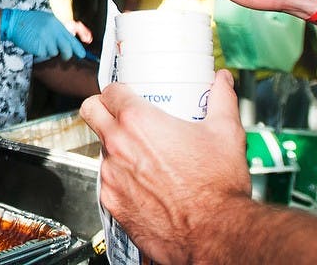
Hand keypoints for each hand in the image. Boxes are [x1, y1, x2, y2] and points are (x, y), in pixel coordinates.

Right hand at [0, 9, 85, 61]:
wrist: (14, 22)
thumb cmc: (30, 22)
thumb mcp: (47, 20)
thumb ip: (58, 30)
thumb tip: (68, 42)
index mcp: (57, 23)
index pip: (71, 38)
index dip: (78, 48)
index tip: (82, 55)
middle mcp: (53, 31)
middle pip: (67, 49)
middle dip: (67, 55)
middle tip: (65, 56)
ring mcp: (46, 39)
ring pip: (54, 53)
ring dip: (48, 50)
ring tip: (40, 41)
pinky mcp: (39, 47)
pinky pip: (44, 54)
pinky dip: (40, 52)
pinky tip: (34, 44)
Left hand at [79, 69, 250, 263]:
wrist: (215, 235)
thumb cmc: (218, 188)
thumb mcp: (226, 133)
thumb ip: (222, 100)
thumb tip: (222, 81)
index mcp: (138, 121)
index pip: (109, 91)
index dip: (118, 91)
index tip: (126, 96)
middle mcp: (118, 145)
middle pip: (90, 111)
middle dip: (100, 108)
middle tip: (117, 115)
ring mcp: (110, 175)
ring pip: (101, 149)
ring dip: (115, 148)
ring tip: (143, 156)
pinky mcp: (111, 202)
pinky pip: (108, 182)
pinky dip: (121, 180)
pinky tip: (144, 185)